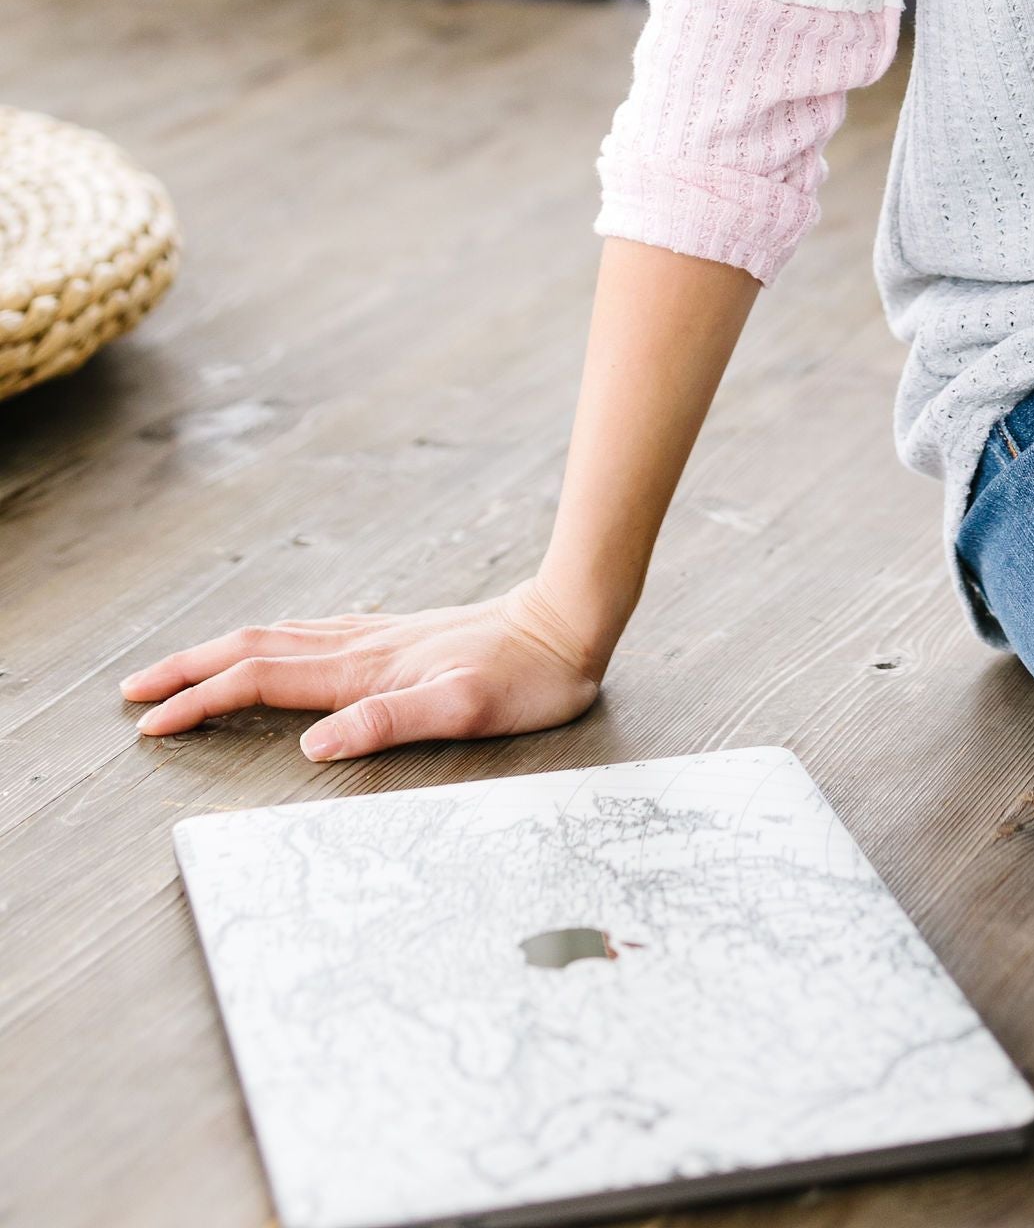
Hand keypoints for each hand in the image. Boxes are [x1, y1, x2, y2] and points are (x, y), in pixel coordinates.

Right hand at [119, 574, 604, 763]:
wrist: (568, 621)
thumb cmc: (527, 677)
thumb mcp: (466, 710)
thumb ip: (389, 723)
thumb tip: (313, 745)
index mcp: (364, 670)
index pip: (260, 680)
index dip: (201, 701)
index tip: (150, 725)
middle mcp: (360, 646)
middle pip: (252, 649)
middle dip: (187, 669)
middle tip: (131, 690)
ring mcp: (376, 637)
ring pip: (277, 637)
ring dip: (219, 653)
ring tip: (179, 670)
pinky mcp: (395, 637)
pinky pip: (309, 636)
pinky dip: (267, 644)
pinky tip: (269, 649)